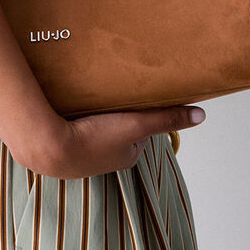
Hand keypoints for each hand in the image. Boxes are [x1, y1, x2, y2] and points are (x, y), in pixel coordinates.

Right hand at [21, 105, 205, 178]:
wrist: (47, 147)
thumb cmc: (94, 139)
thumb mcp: (137, 125)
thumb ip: (167, 118)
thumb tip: (201, 115)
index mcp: (126, 156)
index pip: (140, 129)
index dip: (140, 110)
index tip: (135, 93)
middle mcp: (106, 158)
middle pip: (118, 127)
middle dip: (117, 111)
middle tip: (112, 90)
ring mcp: (83, 153)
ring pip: (96, 127)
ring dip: (95, 112)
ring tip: (91, 94)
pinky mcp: (63, 144)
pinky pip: (76, 126)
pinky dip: (76, 116)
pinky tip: (70, 105)